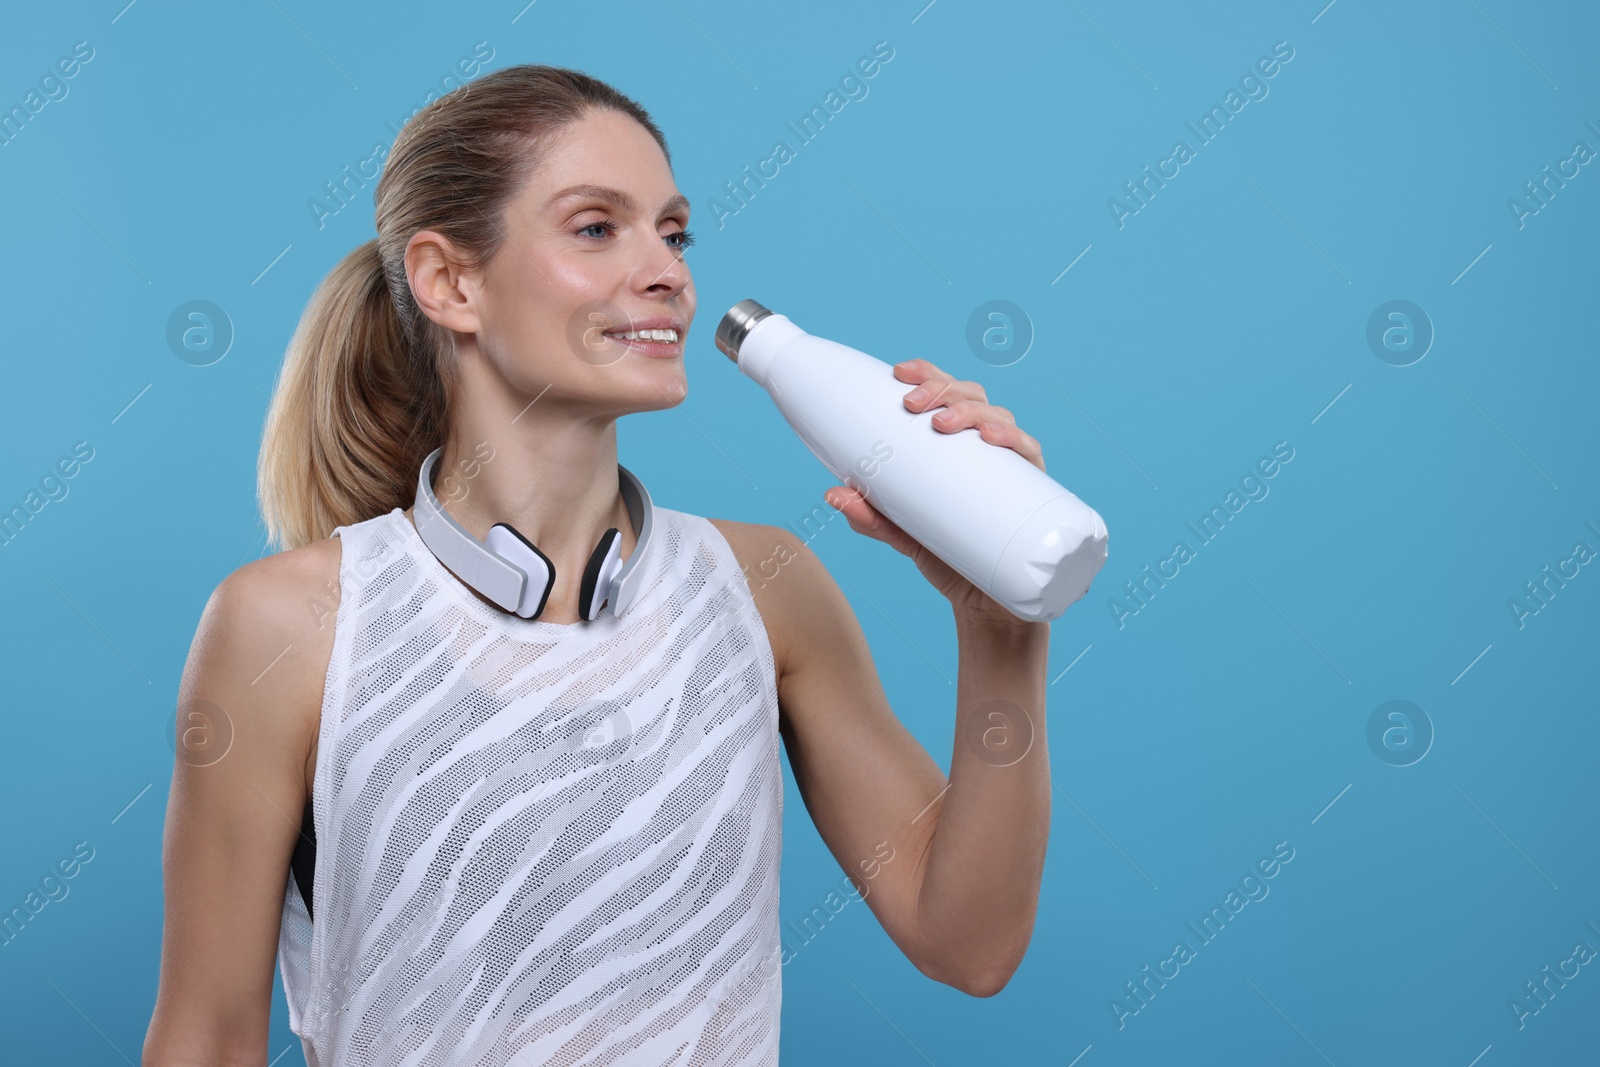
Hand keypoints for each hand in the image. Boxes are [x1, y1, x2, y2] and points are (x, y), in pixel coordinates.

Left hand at [823, 359, 1046, 628]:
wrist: (987, 607)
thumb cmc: (948, 557)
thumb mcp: (902, 534)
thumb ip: (871, 516)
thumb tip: (832, 493)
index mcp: (956, 445)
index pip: (945, 393)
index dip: (927, 374)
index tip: (899, 373)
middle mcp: (986, 447)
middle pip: (971, 396)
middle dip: (943, 390)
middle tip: (913, 405)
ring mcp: (1012, 466)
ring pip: (998, 417)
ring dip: (972, 410)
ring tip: (945, 424)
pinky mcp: (1035, 490)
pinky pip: (1031, 453)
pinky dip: (1015, 439)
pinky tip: (995, 439)